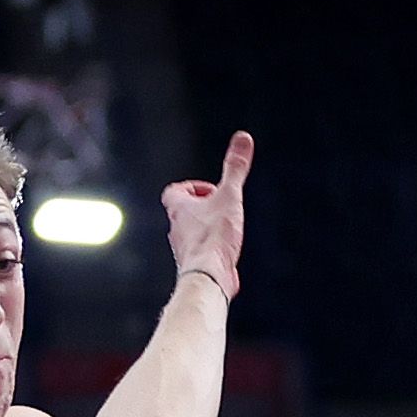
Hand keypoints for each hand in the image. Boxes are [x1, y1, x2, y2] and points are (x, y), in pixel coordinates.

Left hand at [159, 132, 252, 303]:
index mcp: (179, 208)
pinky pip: (201, 252)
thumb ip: (235, 168)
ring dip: (207, 228)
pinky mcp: (194, 265)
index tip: (212, 190)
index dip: (192, 187)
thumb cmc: (213, 239)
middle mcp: (176, 229)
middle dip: (203, 208)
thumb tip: (242, 139)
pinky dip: (212, 248)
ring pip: (191, 233)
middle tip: (221, 208)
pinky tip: (226, 252)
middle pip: (183, 212)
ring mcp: (183, 248)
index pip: (174, 191)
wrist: (208, 277)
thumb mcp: (229, 196)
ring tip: (226, 229)